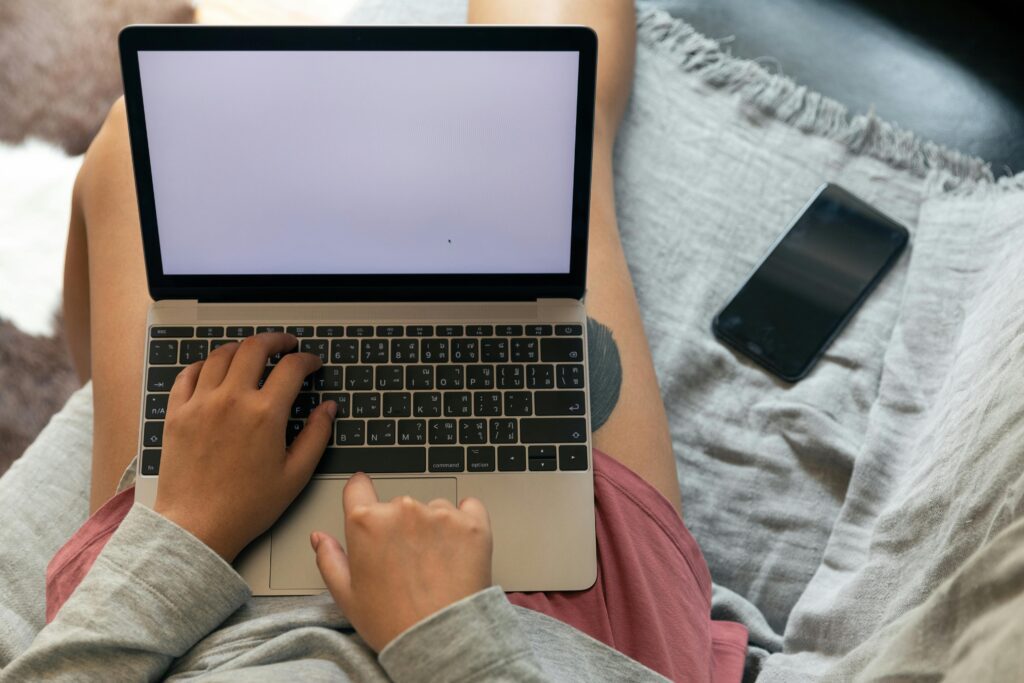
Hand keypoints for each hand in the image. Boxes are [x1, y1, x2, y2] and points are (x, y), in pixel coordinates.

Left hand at [154, 333, 335, 561]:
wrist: (197, 526)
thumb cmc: (246, 506)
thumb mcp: (295, 474)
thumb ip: (317, 435)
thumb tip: (328, 409)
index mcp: (265, 414)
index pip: (292, 367)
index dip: (308, 360)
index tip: (312, 364)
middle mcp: (232, 400)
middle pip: (255, 348)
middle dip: (276, 340)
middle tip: (286, 344)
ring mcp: (201, 403)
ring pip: (221, 355)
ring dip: (242, 348)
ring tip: (252, 353)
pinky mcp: (177, 413)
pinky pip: (188, 374)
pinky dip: (204, 364)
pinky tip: (213, 369)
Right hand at [312, 473, 492, 651]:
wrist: (441, 640)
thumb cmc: (392, 622)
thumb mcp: (347, 596)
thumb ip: (329, 559)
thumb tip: (320, 538)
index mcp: (367, 523)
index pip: (358, 487)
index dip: (360, 493)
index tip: (365, 496)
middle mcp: (403, 510)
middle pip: (398, 504)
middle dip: (400, 525)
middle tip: (406, 560)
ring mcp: (440, 514)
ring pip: (432, 508)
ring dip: (433, 526)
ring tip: (434, 564)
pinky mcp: (472, 523)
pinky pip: (469, 508)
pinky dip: (464, 523)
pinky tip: (458, 549)